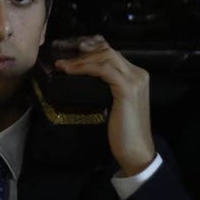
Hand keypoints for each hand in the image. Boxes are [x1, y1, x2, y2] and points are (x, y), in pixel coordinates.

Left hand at [51, 35, 155, 176]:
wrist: (135, 150)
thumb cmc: (122, 131)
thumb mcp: (112, 102)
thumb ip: (106, 87)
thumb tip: (82, 78)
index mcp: (135, 75)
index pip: (110, 53)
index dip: (88, 50)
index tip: (68, 54)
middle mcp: (138, 73)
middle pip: (107, 50)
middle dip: (82, 50)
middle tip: (61, 57)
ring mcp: (134, 79)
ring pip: (105, 56)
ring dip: (80, 59)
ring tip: (62, 65)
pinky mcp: (127, 88)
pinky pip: (103, 69)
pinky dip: (85, 67)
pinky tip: (70, 71)